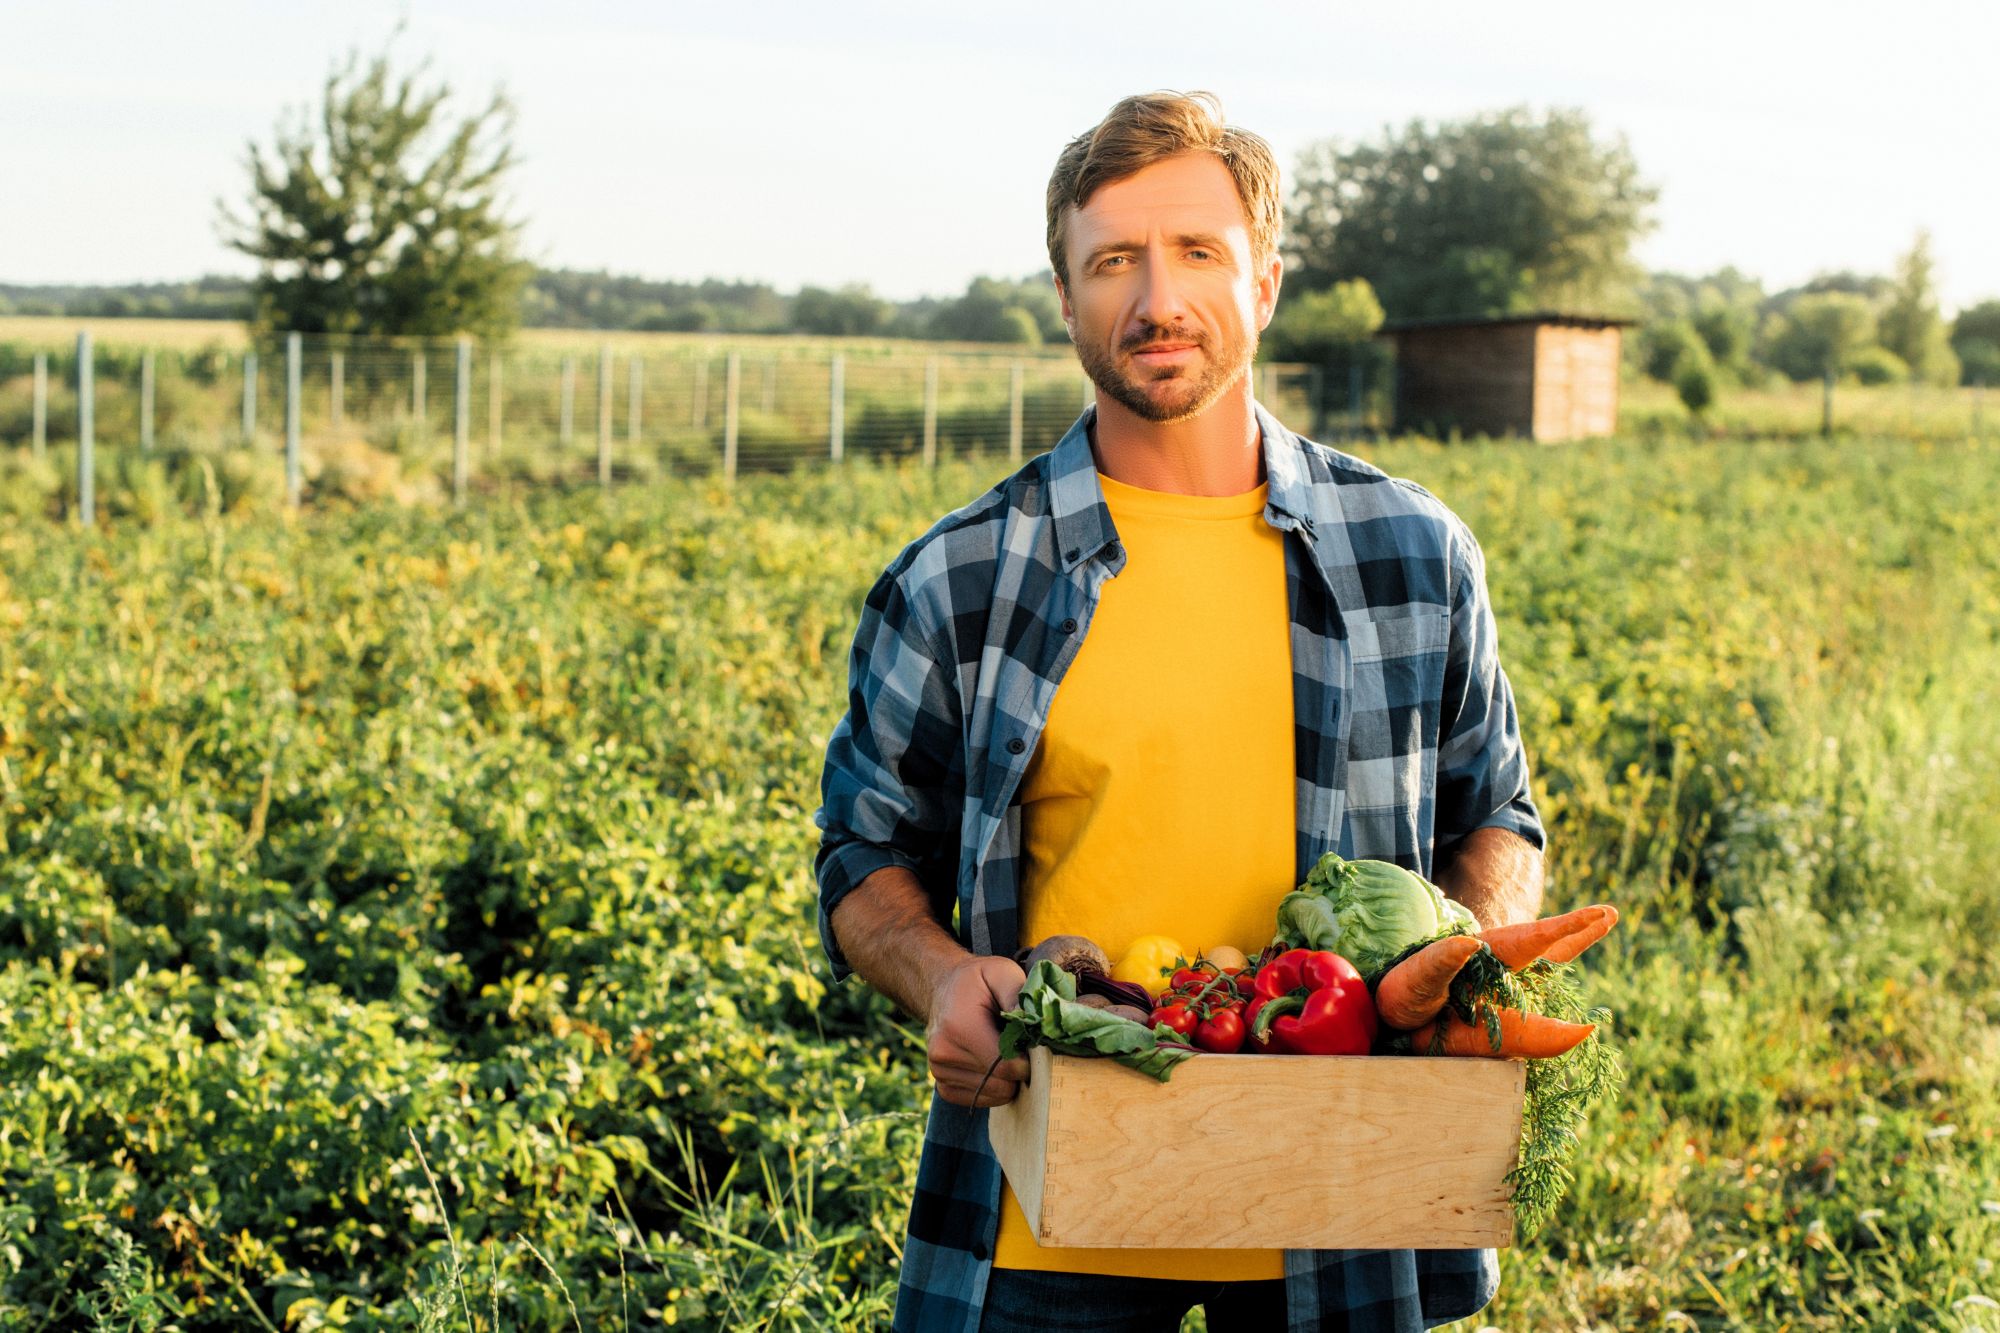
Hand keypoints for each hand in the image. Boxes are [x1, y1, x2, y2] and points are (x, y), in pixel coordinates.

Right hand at [926, 954, 1029, 1107]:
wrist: (942, 990)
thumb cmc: (977, 981)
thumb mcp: (1000, 972)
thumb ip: (1018, 995)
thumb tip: (1035, 1023)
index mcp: (959, 1027)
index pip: (1006, 1067)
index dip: (1028, 1060)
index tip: (1031, 1043)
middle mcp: (943, 1054)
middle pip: (1002, 1084)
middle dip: (1018, 1069)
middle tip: (1018, 1045)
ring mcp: (939, 1073)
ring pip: (994, 1095)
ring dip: (1006, 1077)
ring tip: (999, 1048)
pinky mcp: (942, 1087)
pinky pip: (980, 1100)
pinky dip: (992, 1086)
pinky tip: (989, 1061)